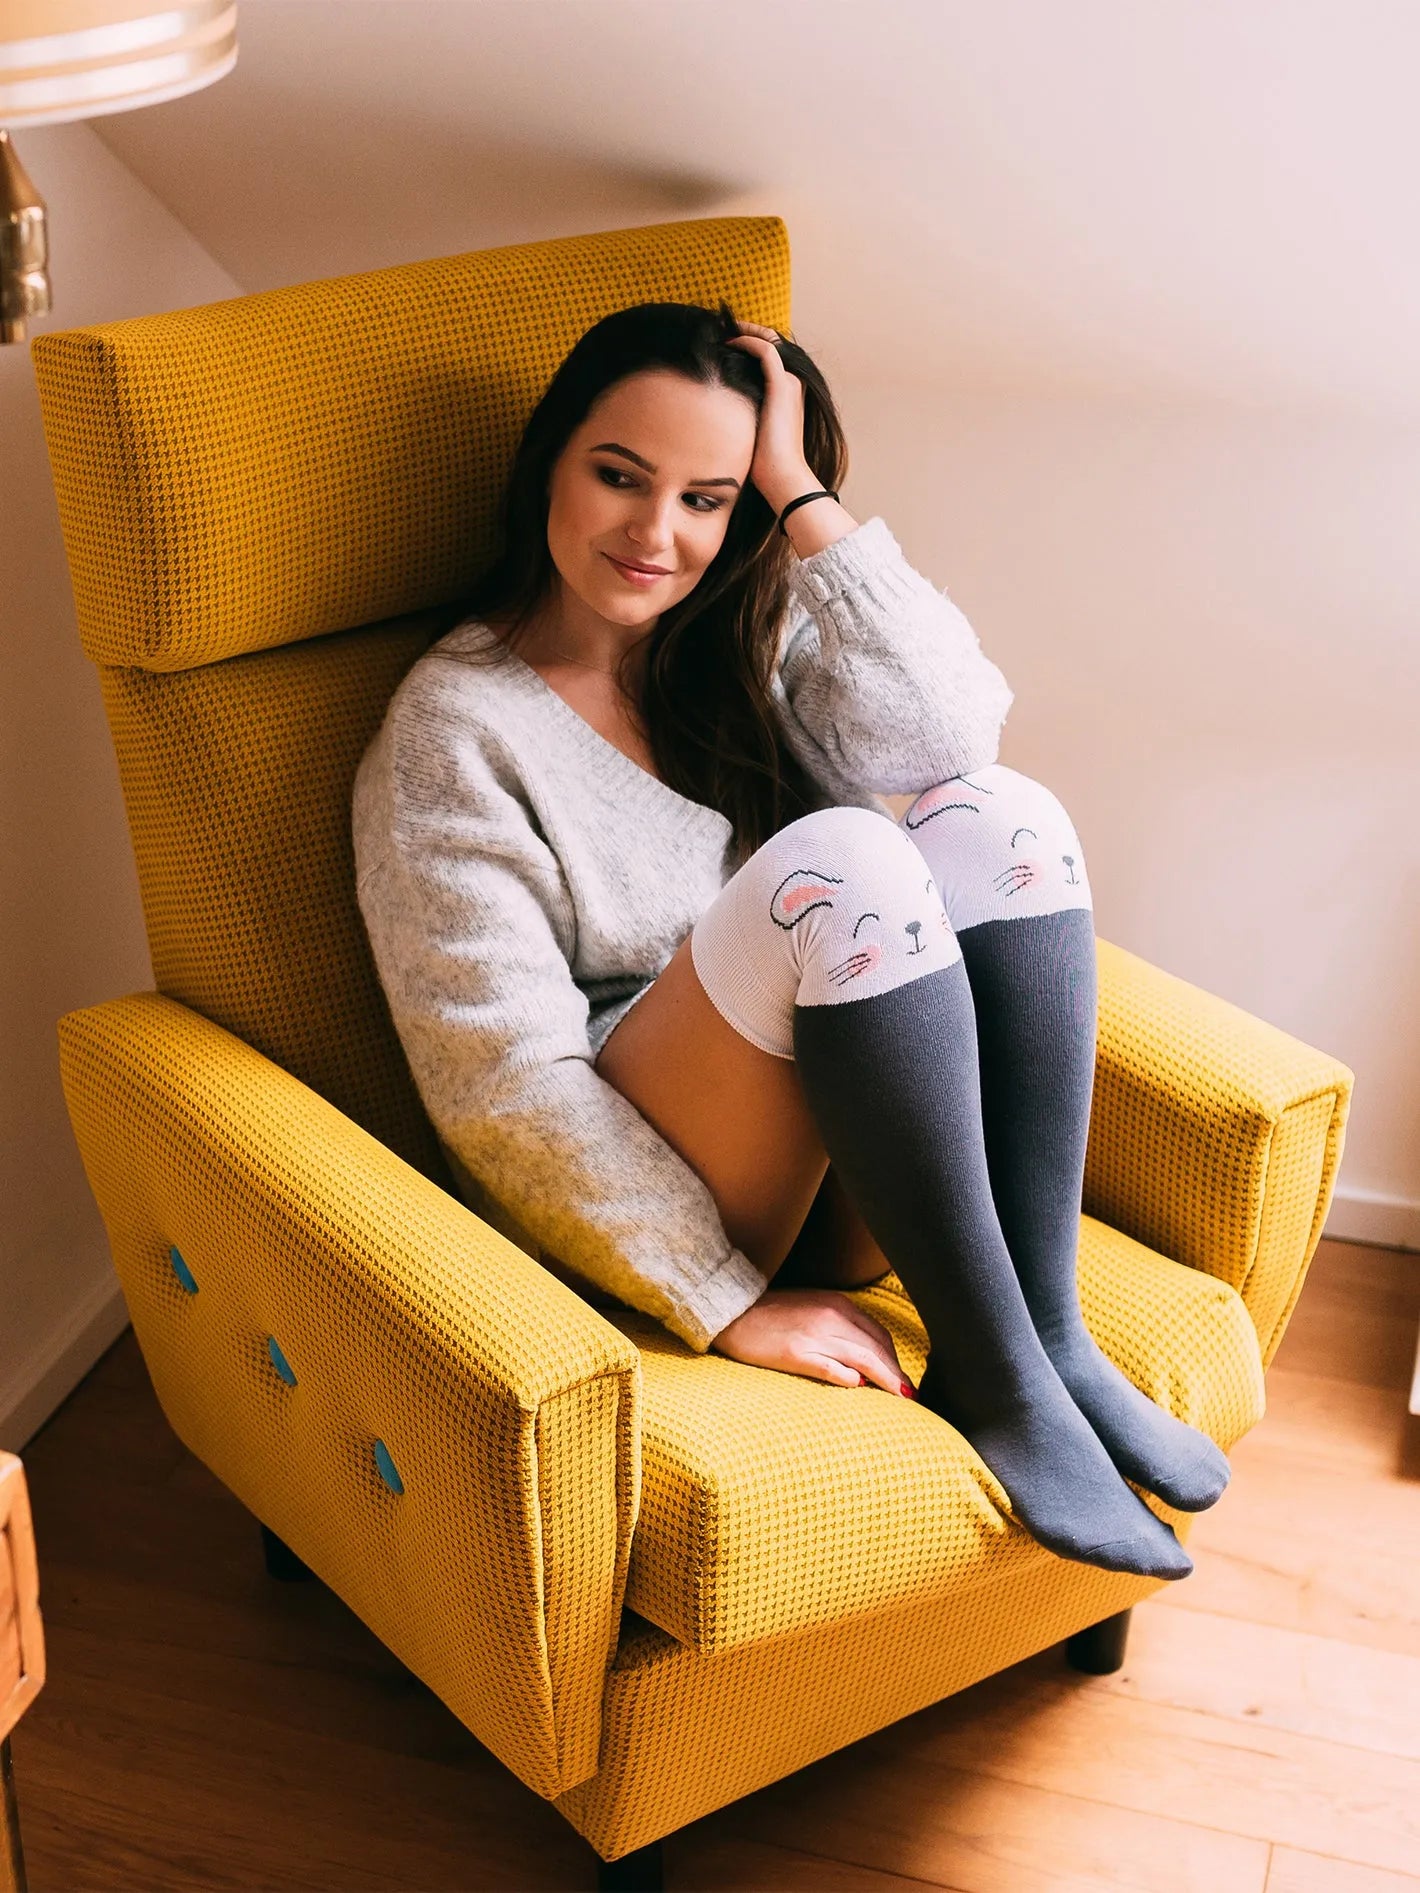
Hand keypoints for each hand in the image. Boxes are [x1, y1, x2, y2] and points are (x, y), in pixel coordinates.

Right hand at [710, 1285, 917, 1396]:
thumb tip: (862, 1357)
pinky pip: (832, 1368)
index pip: (878, 1334)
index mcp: (836, 1304)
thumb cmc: (771, 1313)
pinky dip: (850, 1379)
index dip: (894, 1358)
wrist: (732, 1311)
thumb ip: (838, 1325)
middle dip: (896, 1372)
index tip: (902, 1377)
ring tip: (901, 1398)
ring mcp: (815, 1335)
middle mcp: (831, 1317)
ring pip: (863, 1359)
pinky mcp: (796, 1353)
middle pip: (877, 1348)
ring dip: (886, 1379)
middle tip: (910, 1394)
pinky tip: (860, 1388)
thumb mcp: (812, 1308)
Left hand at [724, 324, 819, 516]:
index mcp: (786, 392)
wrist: (783, 479)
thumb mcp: (749, 433)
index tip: (722, 342)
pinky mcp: (781, 386)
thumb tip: (712, 414)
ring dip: (744, 331)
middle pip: (770, 341)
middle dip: (745, 331)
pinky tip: (726, 343)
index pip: (769, 355)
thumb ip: (739, 416)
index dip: (747, 343)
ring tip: (719, 330)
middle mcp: (791, 382)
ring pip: (768, 340)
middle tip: (718, 329)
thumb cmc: (765, 466)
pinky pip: (765, 350)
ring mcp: (789, 382)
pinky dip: (746, 341)